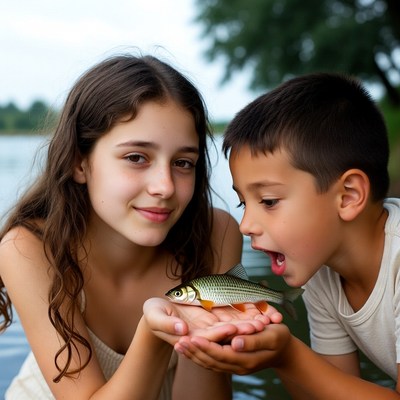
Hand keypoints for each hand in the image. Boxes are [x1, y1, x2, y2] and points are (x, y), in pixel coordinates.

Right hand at [143, 297, 282, 345]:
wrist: (158, 311)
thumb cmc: (154, 315)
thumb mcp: (155, 317)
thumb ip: (167, 325)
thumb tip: (182, 331)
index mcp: (191, 337)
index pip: (210, 337)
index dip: (223, 332)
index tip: (236, 327)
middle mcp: (205, 334)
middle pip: (227, 333)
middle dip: (244, 329)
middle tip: (260, 324)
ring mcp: (211, 325)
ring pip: (234, 325)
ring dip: (250, 322)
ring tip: (267, 319)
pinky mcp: (216, 316)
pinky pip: (233, 315)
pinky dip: (247, 312)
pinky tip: (262, 310)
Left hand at [174, 323, 290, 374]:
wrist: (284, 350)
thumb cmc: (279, 338)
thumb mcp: (272, 335)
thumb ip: (253, 340)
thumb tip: (235, 342)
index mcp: (246, 359)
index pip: (221, 355)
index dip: (206, 347)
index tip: (192, 339)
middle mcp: (238, 366)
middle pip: (212, 361)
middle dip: (194, 352)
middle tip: (179, 342)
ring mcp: (234, 366)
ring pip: (210, 363)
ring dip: (193, 355)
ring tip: (179, 346)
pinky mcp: (232, 362)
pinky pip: (213, 362)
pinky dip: (200, 356)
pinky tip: (190, 349)